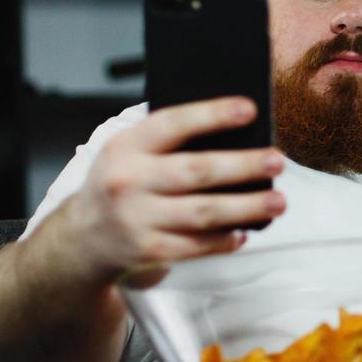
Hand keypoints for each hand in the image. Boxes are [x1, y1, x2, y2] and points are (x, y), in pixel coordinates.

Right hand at [65, 96, 285, 277]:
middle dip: (243, 165)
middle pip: (196, 171)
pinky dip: (225, 239)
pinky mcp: (148, 251)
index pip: (173, 124)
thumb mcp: (129, 153)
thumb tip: (236, 136)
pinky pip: (197, 246)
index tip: (250, 109)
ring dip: (247, 207)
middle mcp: (128, 182)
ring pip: (203, 213)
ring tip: (278, 201)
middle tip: (278, 161)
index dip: (212, 115)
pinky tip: (245, 231)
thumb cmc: (122, 184)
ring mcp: (137, 219)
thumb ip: (169, 142)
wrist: (82, 237)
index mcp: (126, 147)